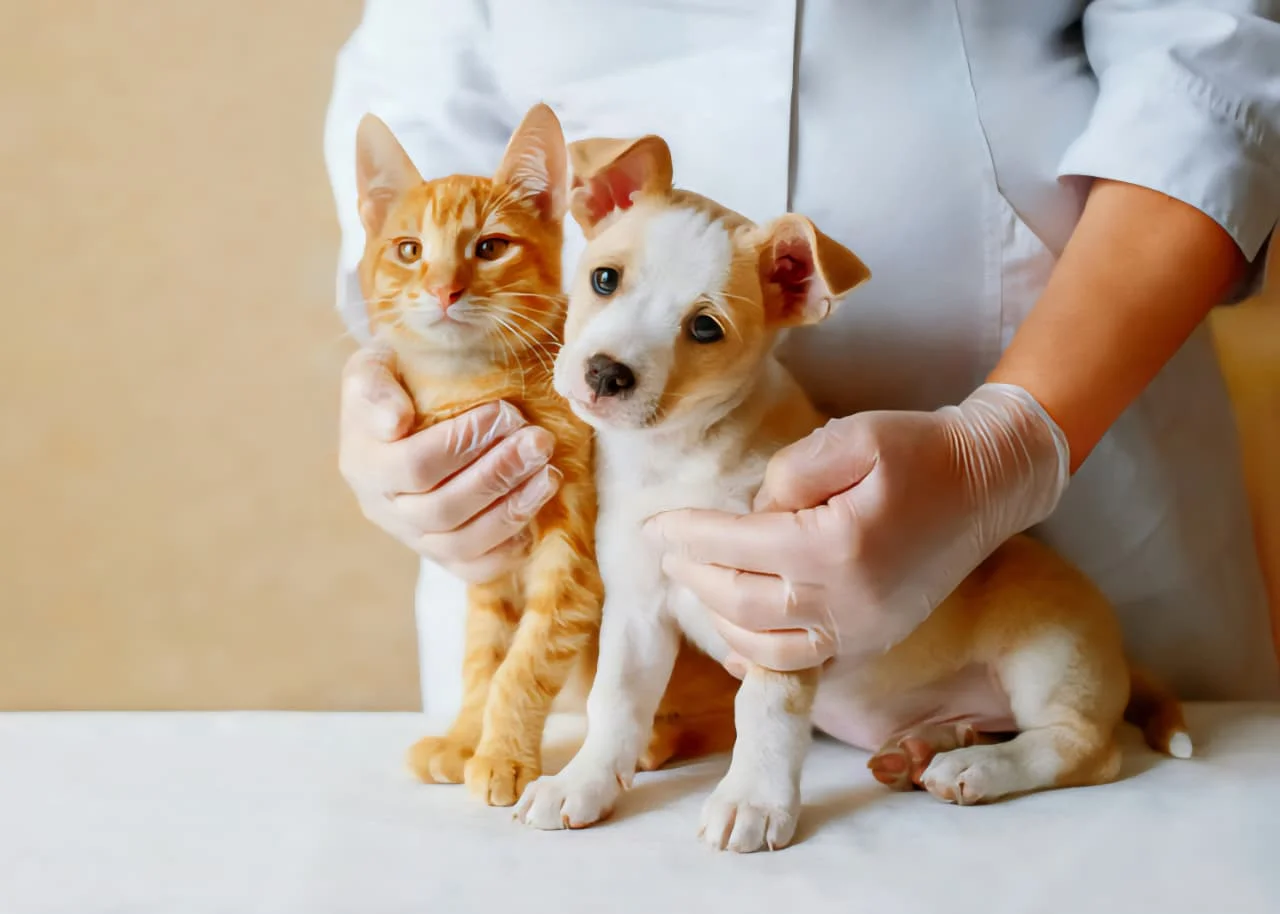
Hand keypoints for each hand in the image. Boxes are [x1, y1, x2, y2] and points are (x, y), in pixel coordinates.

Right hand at [338, 348, 561, 582]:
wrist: (400, 415)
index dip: (463, 443)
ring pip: (462, 544)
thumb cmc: (395, 384)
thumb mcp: (373, 368)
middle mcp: (384, 509)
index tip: (504, 412)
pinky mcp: (442, 554)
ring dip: (513, 509)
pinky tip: (536, 510)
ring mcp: (413, 537)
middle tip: (539, 442)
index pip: (415, 465)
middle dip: (499, 474)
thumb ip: (374, 387)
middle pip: (444, 509)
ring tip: (548, 474)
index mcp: (364, 464)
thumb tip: (395, 422)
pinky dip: (509, 547)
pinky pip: (475, 568)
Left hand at [644, 383, 1068, 671]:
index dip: (688, 534)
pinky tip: (733, 643)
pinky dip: (760, 659)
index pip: (737, 547)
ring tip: (695, 583)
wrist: (988, 483)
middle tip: (666, 554)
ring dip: (718, 617)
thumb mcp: (852, 437)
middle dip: (694, 576)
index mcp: (836, 548)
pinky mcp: (874, 640)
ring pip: (764, 645)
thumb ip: (789, 472)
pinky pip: (804, 667)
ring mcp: (864, 631)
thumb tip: (752, 514)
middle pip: (739, 602)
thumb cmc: (921, 451)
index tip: (654, 525)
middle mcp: (847, 602)